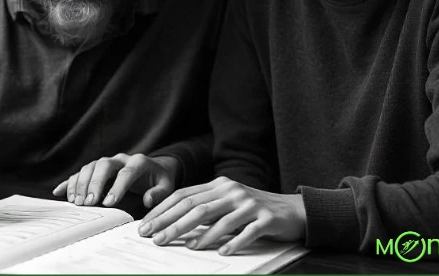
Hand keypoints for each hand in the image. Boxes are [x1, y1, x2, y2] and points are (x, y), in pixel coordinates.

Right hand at [52, 153, 178, 208]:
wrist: (154, 168)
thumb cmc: (160, 179)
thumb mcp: (167, 186)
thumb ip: (158, 193)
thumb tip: (147, 200)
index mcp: (138, 162)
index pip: (126, 173)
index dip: (117, 187)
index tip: (108, 203)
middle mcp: (120, 159)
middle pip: (103, 165)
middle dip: (94, 184)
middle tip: (88, 203)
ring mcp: (107, 162)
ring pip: (90, 167)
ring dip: (81, 184)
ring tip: (77, 202)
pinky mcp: (97, 169)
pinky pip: (80, 173)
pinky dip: (69, 182)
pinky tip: (59, 192)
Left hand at [136, 177, 305, 254]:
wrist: (293, 210)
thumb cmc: (254, 209)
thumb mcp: (228, 203)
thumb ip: (205, 208)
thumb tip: (173, 224)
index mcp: (219, 185)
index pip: (184, 195)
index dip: (163, 210)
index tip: (145, 225)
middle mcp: (232, 191)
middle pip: (196, 207)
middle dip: (172, 223)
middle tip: (154, 238)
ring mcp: (249, 204)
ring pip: (219, 219)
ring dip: (200, 235)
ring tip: (185, 247)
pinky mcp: (266, 219)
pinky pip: (248, 232)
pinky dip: (234, 242)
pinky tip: (223, 252)